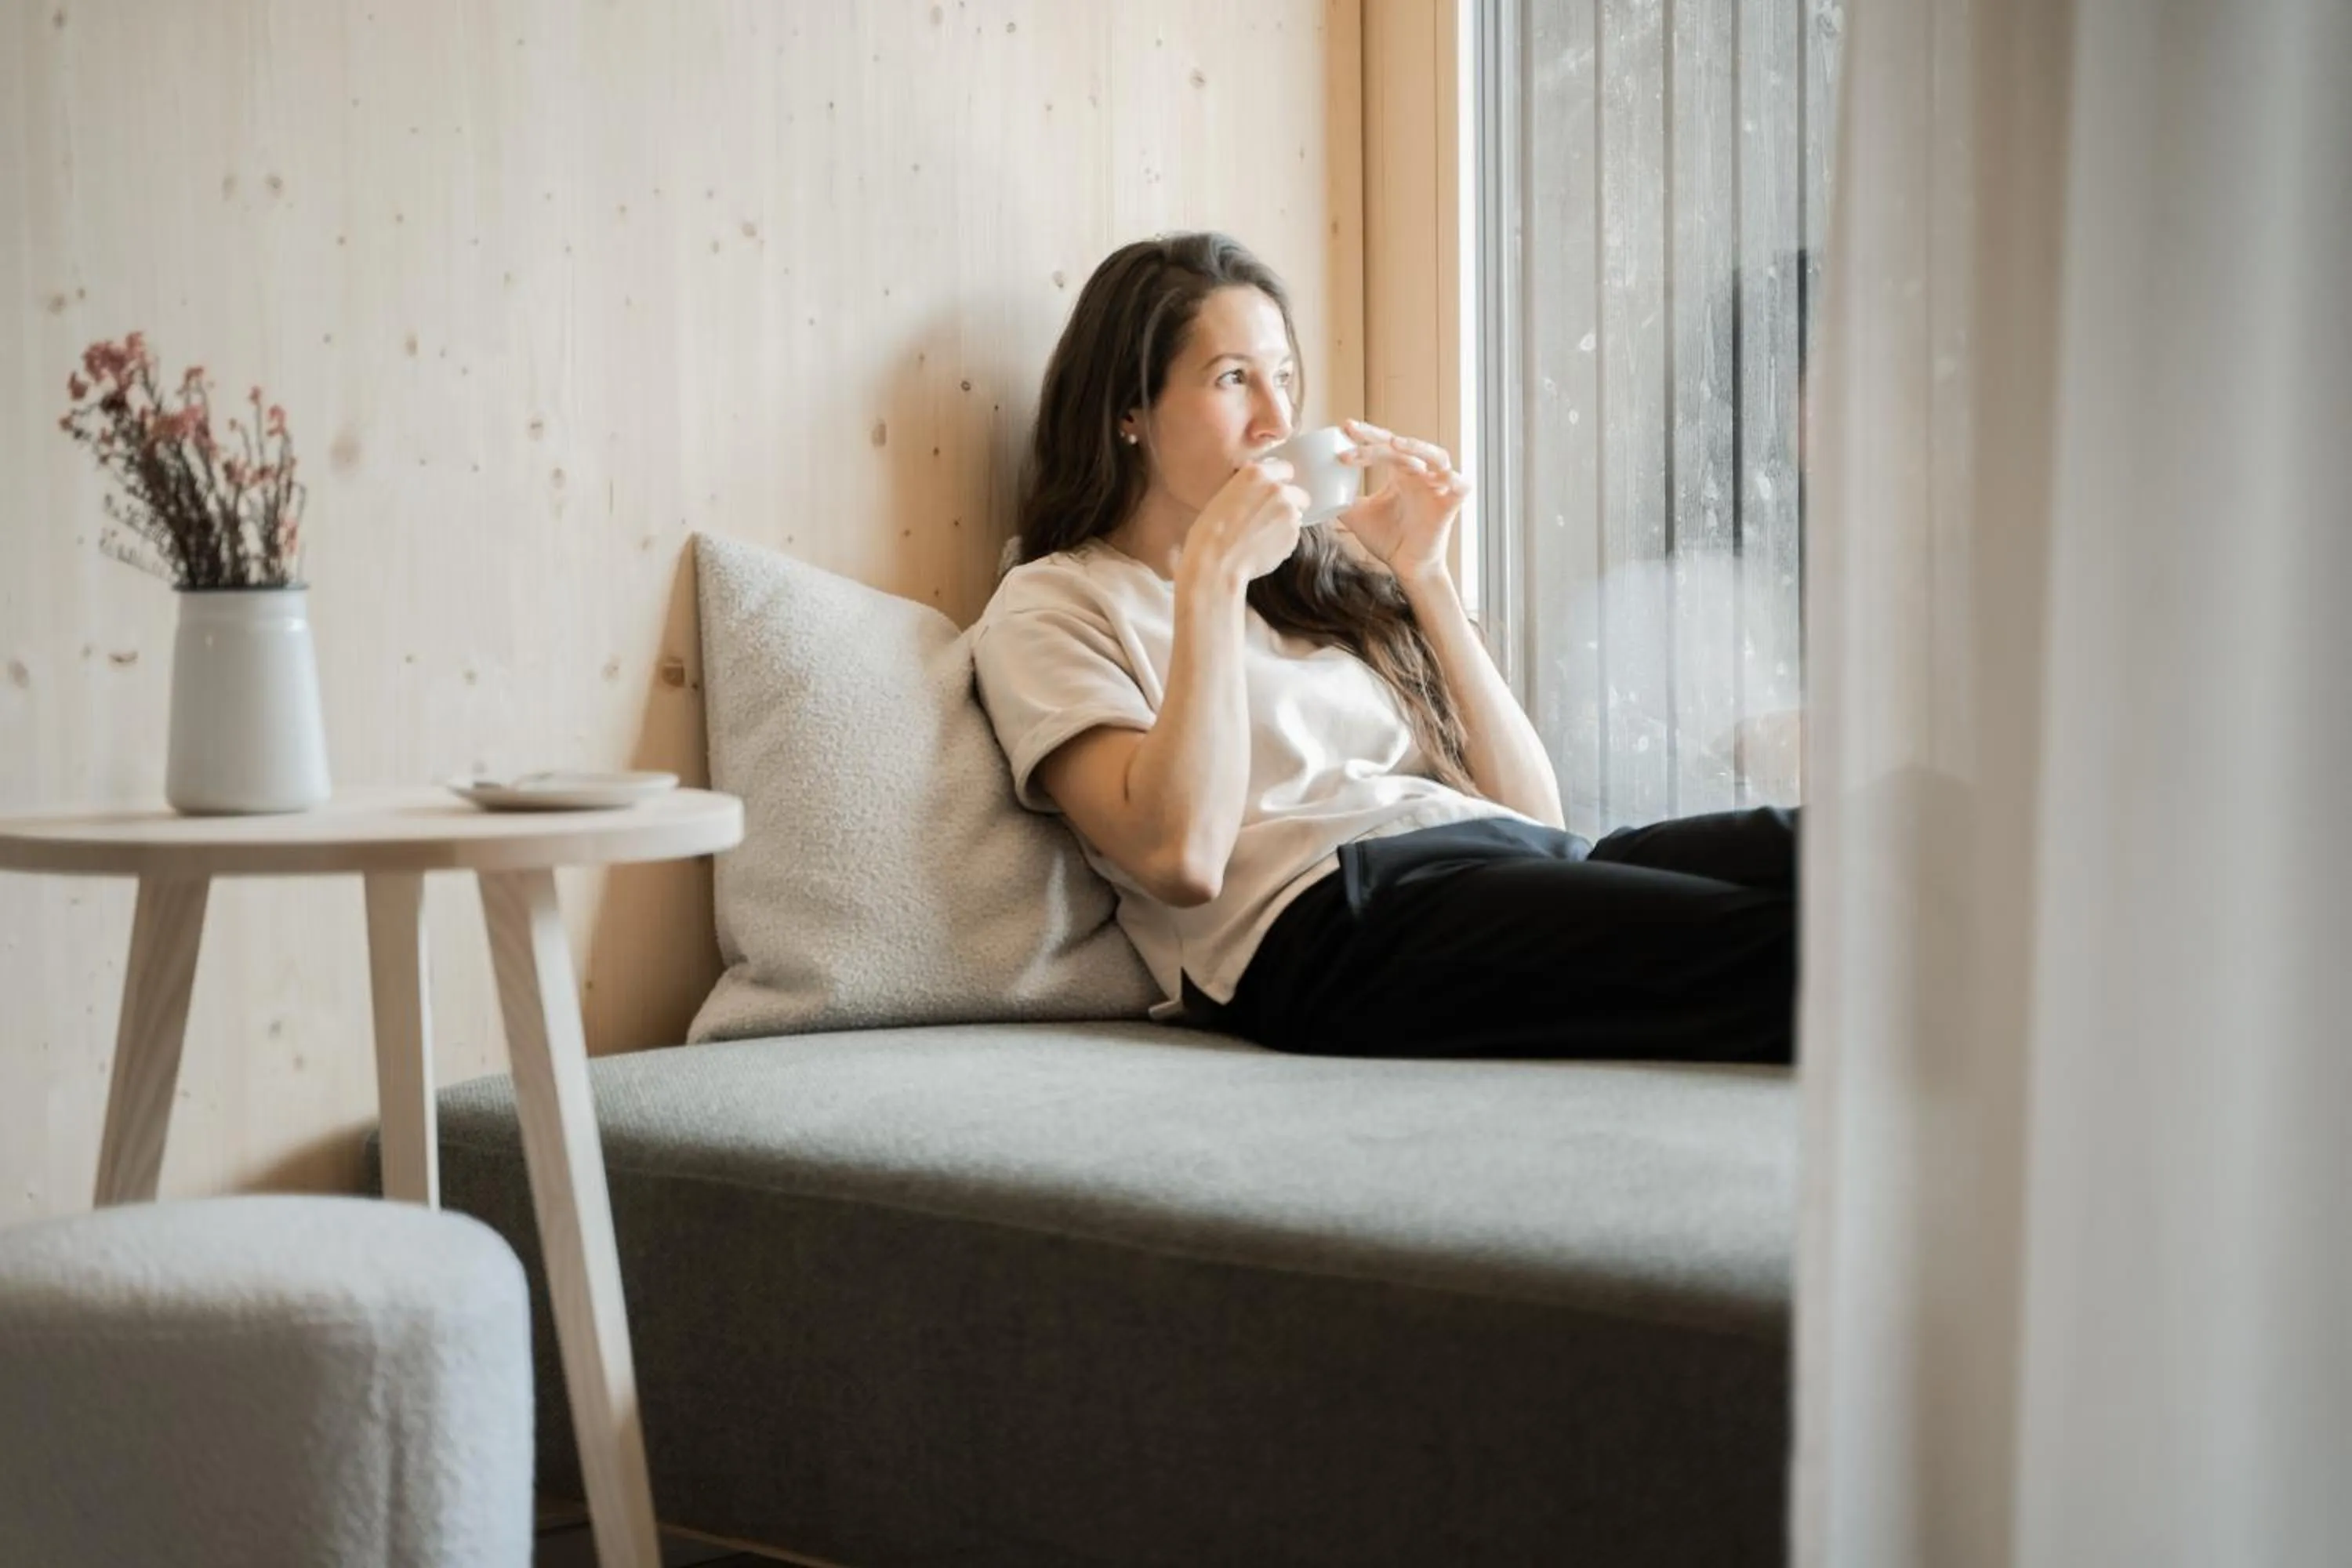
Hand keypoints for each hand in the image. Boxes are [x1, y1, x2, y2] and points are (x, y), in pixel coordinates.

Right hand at [1183, 458, 1308, 587]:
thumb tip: (1262, 489)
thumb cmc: (1211, 531)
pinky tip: (1263, 546)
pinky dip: (1283, 539)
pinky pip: (1293, 535)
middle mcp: (1278, 490)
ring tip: (1262, 535)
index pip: (1285, 468)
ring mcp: (1289, 513)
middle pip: (1298, 493)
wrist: (1217, 562)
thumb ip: (1250, 486)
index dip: (1279, 481)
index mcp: (1257, 474)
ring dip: (1285, 522)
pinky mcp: (1294, 536)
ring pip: (1296, 515)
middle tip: (1270, 517)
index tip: (1273, 492)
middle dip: (1288, 503)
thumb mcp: (1224, 494)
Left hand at [1332, 418, 1469, 581]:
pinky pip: (1460, 484)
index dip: (1366, 436)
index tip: (1345, 428)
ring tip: (1395, 444)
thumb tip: (1316, 488)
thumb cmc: (1388, 539)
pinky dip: (1453, 478)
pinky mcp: (1451, 502)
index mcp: (1400, 473)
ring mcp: (1438, 486)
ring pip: (1436, 456)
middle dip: (1378, 440)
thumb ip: (1342, 498)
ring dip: (1418, 447)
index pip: (1384, 445)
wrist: (1407, 567)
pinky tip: (1440, 476)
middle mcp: (1420, 474)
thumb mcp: (1357, 515)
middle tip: (1354, 435)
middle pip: (1404, 446)